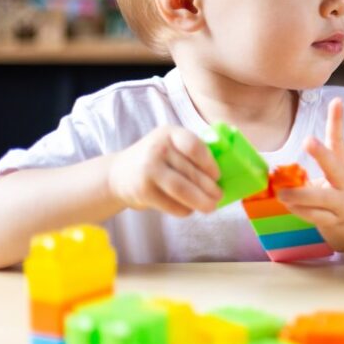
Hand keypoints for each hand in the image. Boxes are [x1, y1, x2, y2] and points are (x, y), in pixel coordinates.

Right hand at [107, 126, 221, 216]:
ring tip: (211, 207)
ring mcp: (148, 169)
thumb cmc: (156, 161)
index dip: (209, 163)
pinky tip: (190, 209)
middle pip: (190, 172)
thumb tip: (225, 171)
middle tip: (219, 196)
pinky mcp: (142, 191)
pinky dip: (184, 209)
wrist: (118, 174)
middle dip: (209, 187)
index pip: (194, 146)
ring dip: (200, 201)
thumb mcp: (170, 146)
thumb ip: (191, 153)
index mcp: (169, 133)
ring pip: (182, 189)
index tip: (218, 175)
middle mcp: (157, 148)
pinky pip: (171, 203)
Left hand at [277, 98, 343, 257]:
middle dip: (322, 153)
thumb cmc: (343, 198)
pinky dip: (301, 211)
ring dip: (300, 195)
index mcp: (343, 168)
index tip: (336, 101)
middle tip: (308, 141)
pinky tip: (289, 206)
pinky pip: (316, 216)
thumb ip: (316, 168)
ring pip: (322, 198)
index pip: (340, 141)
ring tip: (281, 193)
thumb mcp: (335, 178)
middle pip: (335, 166)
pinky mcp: (335, 221)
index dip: (338, 120)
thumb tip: (286, 162)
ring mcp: (342, 203)